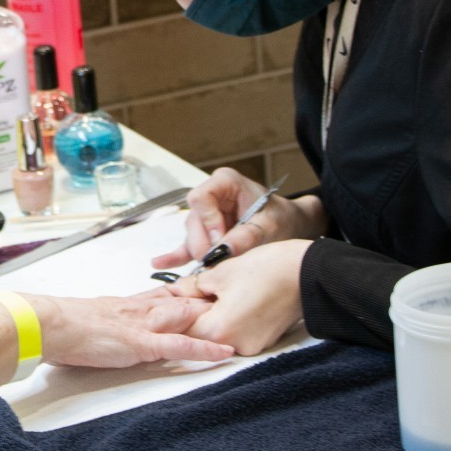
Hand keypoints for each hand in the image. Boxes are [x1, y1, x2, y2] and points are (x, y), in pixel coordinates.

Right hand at [25, 293, 235, 368]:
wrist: (49, 325)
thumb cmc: (62, 325)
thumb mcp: (90, 318)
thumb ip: (106, 323)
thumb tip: (108, 331)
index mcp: (128, 304)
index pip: (165, 295)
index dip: (190, 294)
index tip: (210, 291)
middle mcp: (141, 310)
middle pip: (183, 302)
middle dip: (211, 302)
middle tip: (241, 298)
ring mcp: (143, 326)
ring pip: (187, 318)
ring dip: (214, 320)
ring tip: (243, 320)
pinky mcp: (140, 344)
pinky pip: (178, 346)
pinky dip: (204, 350)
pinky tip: (224, 352)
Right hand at [151, 167, 325, 269]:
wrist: (291, 228)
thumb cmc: (283, 219)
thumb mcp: (271, 226)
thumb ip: (247, 236)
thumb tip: (224, 249)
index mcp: (225, 183)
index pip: (200, 198)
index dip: (207, 221)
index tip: (221, 241)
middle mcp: (211, 197)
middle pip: (193, 220)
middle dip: (203, 243)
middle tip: (217, 261)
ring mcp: (206, 217)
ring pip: (191, 236)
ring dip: (202, 254)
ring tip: (214, 267)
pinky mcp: (205, 235)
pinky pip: (187, 246)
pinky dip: (176, 256)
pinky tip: (159, 264)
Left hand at [157, 239, 309, 355]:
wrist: (308, 273)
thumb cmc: (268, 269)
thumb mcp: (220, 273)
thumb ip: (192, 287)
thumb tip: (175, 292)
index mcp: (219, 330)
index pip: (180, 327)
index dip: (168, 312)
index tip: (158, 303)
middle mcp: (235, 345)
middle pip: (198, 332)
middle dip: (190, 312)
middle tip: (183, 292)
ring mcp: (251, 346)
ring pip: (218, 331)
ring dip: (209, 314)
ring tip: (210, 291)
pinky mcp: (262, 340)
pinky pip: (235, 331)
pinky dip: (228, 317)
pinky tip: (231, 298)